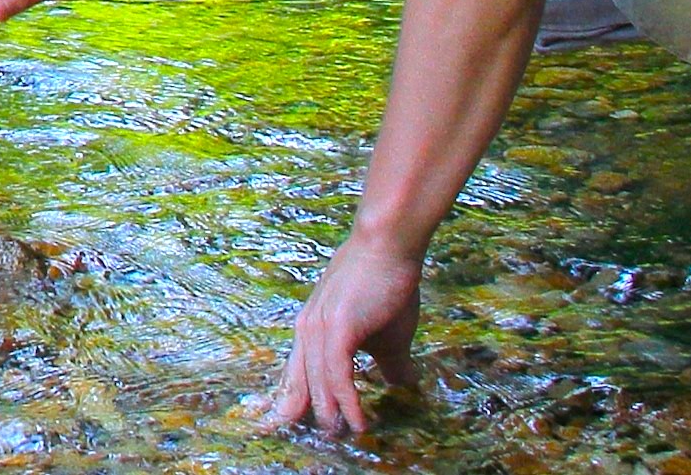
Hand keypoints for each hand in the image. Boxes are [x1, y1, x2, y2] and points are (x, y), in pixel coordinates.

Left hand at [254, 237, 424, 435]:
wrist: (388, 246)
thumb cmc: (388, 285)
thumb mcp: (388, 334)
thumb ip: (388, 362)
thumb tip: (404, 384)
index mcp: (312, 332)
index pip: (296, 375)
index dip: (292, 403)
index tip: (286, 427)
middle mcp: (307, 331)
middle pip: (297, 383)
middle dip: (302, 415)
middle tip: (310, 443)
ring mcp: (318, 328)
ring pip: (316, 383)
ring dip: (328, 415)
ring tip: (339, 438)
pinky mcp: (336, 328)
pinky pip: (336, 375)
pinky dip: (346, 401)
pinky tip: (356, 422)